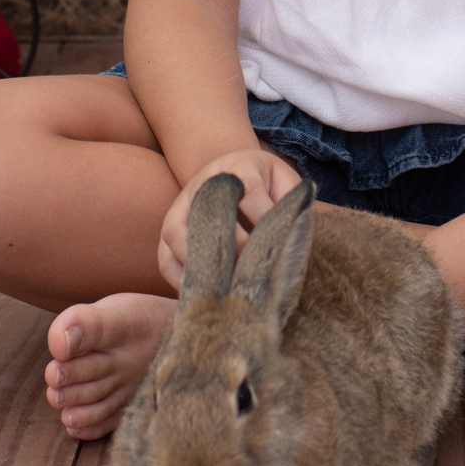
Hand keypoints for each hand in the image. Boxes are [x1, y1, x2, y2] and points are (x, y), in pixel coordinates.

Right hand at [158, 146, 301, 290]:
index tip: (281, 251)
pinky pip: (165, 259)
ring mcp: (180, 205)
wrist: (232, 169)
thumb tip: (300, 232)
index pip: (252, 197)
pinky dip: (182, 281)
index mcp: (239, 168)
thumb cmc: (265, 183)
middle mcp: (203, 183)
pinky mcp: (169, 229)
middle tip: (254, 278)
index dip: (268, 226)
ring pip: (176, 236)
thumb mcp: (285, 183)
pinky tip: (207, 297)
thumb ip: (295, 204)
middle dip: (234, 252)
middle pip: (207, 217)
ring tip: (228, 291)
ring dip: (203, 267)